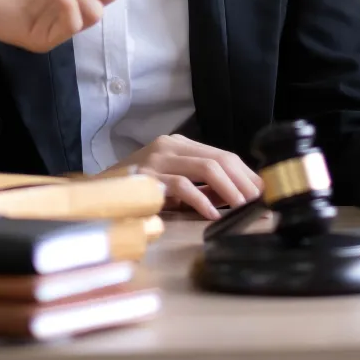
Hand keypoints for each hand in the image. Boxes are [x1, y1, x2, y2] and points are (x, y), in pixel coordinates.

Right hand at [109, 134, 262, 220]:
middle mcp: (170, 146)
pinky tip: (213, 214)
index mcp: (178, 144)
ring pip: (206, 168)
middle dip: (244, 181)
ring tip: (242, 207)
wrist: (95, 193)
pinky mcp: (147, 178)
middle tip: (259, 201)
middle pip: (220, 158)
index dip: (246, 173)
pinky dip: (202, 200)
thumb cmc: (136, 190)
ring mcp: (158, 160)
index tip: (264, 190)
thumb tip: (237, 196)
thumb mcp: (172, 183)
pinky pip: (183, 186)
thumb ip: (199, 184)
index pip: (222, 154)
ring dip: (230, 189)